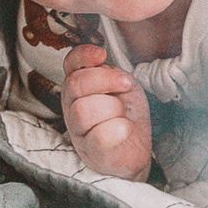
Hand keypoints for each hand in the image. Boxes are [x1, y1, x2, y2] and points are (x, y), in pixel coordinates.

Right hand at [60, 45, 151, 179]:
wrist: (136, 149)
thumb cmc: (127, 116)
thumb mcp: (122, 86)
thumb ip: (108, 72)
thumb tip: (101, 60)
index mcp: (79, 88)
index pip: (70, 65)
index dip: (83, 56)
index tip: (102, 55)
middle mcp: (72, 108)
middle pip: (75, 85)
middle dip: (106, 80)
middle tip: (126, 86)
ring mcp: (79, 131)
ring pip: (83, 110)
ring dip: (113, 108)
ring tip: (123, 114)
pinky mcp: (92, 152)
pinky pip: (100, 137)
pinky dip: (118, 129)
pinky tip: (124, 129)